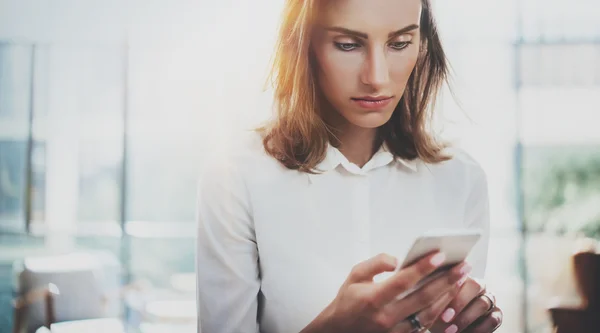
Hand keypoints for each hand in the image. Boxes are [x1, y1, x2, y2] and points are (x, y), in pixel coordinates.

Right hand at [301, 252, 470, 332]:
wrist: (339, 330)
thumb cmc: (348, 299)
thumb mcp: (354, 275)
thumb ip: (376, 263)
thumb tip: (397, 259)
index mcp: (373, 298)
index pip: (403, 281)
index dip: (422, 267)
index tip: (440, 255)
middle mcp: (386, 316)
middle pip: (423, 297)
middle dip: (446, 280)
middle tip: (463, 266)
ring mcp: (395, 330)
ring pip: (429, 313)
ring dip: (447, 296)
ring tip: (461, 279)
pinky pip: (426, 325)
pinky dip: (440, 311)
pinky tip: (450, 298)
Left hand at [430, 277, 502, 332]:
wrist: (444, 329)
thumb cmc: (433, 312)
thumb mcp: (430, 303)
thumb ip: (431, 293)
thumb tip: (425, 290)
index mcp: (460, 275)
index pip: (459, 274)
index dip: (449, 288)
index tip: (436, 301)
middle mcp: (477, 285)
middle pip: (475, 286)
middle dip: (459, 303)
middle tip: (445, 318)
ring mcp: (488, 299)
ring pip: (483, 303)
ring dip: (466, 318)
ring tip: (451, 330)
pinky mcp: (495, 315)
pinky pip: (493, 319)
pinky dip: (479, 329)